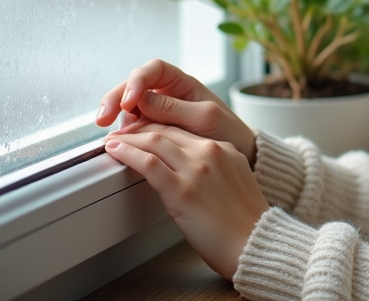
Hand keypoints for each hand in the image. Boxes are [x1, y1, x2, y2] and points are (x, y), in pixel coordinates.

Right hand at [96, 59, 256, 164]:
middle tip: (102, 119)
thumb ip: (174, 108)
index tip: (130, 101)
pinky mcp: (153, 131)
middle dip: (114, 99)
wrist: (237, 155)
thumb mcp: (205, 117)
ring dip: (116, 117)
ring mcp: (157, 112)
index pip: (153, 70)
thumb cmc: (227, 131)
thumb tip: (140, 100)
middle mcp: (166, 94)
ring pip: (128, 107)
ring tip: (113, 135)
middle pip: (132, 86)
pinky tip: (122, 143)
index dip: (137, 81)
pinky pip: (132, 126)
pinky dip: (124, 133)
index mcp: (182, 83)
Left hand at [104, 124, 268, 279]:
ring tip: (114, 140)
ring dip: (128, 138)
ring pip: (154, 141)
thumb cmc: (245, 222)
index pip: (183, 129)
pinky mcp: (182, 189)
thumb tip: (189, 170)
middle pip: (166, 130)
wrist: (254, 241)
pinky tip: (115, 151)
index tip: (143, 131)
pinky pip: (148, 163)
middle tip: (122, 132)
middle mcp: (211, 151)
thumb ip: (215, 168)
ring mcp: (196, 168)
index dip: (158, 127)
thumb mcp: (235, 180)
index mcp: (225, 148)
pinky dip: (127, 154)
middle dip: (139, 128)